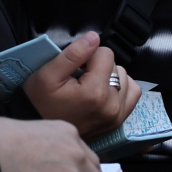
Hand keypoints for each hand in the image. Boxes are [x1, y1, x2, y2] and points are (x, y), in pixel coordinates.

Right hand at [21, 31, 140, 137]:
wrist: (40, 134)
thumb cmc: (39, 103)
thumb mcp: (48, 75)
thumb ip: (73, 54)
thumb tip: (94, 37)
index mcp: (95, 92)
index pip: (106, 54)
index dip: (88, 56)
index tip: (75, 68)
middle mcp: (112, 106)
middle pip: (117, 67)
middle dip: (99, 67)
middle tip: (79, 79)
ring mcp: (117, 116)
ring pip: (126, 79)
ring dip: (110, 77)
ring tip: (89, 85)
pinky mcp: (118, 122)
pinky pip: (132, 94)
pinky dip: (121, 88)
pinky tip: (104, 91)